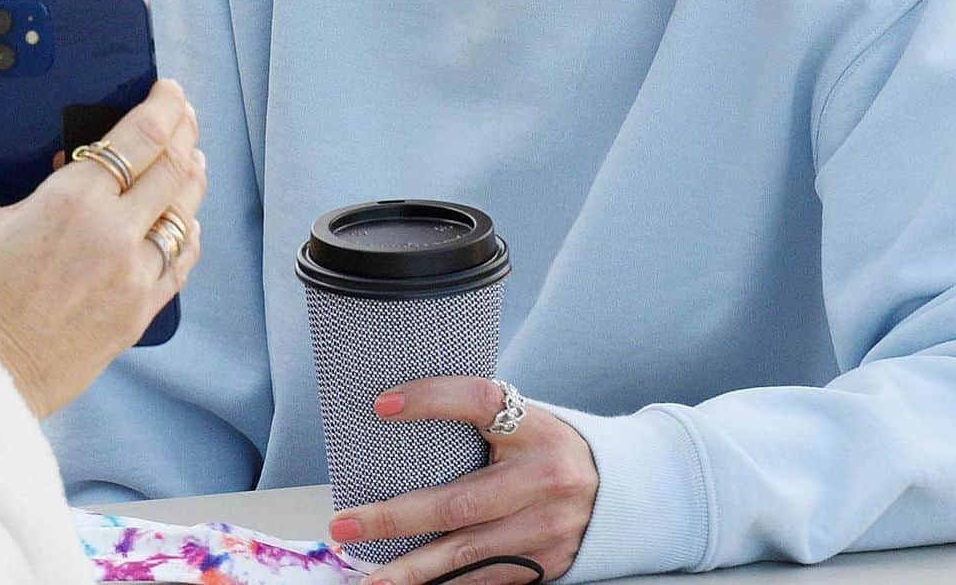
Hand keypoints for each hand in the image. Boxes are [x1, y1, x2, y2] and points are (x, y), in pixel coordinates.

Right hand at [0, 78, 205, 418]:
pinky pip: (183, 259)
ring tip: (191, 159)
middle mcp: (115, 231)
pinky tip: (187, 220)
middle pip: (174, 165)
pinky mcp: (143, 309)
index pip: (142, 134)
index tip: (170, 91)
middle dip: (186, 133)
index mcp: (74, 200)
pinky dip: (190, 232)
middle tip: (185, 118)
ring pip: (187, 210)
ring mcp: (135, 272)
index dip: (166, 105)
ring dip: (193, 177)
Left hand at [328, 377, 598, 584]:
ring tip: (366, 577)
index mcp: (536, 427)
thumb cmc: (551, 446)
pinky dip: (444, 584)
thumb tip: (400, 416)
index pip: (479, 402)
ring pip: (465, 555)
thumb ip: (481, 421)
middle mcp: (543, 479)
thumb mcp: (527, 419)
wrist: (622, 490)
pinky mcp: (545, 566)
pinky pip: (484, 579)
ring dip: (409, 569)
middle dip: (394, 517)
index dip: (430, 400)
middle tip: (345, 524)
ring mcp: (545, 529)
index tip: (381, 406)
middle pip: (457, 502)